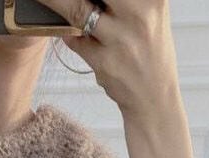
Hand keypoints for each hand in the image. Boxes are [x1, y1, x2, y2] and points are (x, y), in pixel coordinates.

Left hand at [35, 0, 182, 121]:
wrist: (154, 97)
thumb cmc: (146, 50)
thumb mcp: (147, 14)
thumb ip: (122, 2)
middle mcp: (141, 13)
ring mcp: (122, 38)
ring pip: (77, 11)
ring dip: (55, 3)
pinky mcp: (105, 61)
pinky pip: (75, 39)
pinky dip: (69, 35)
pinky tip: (70, 34)